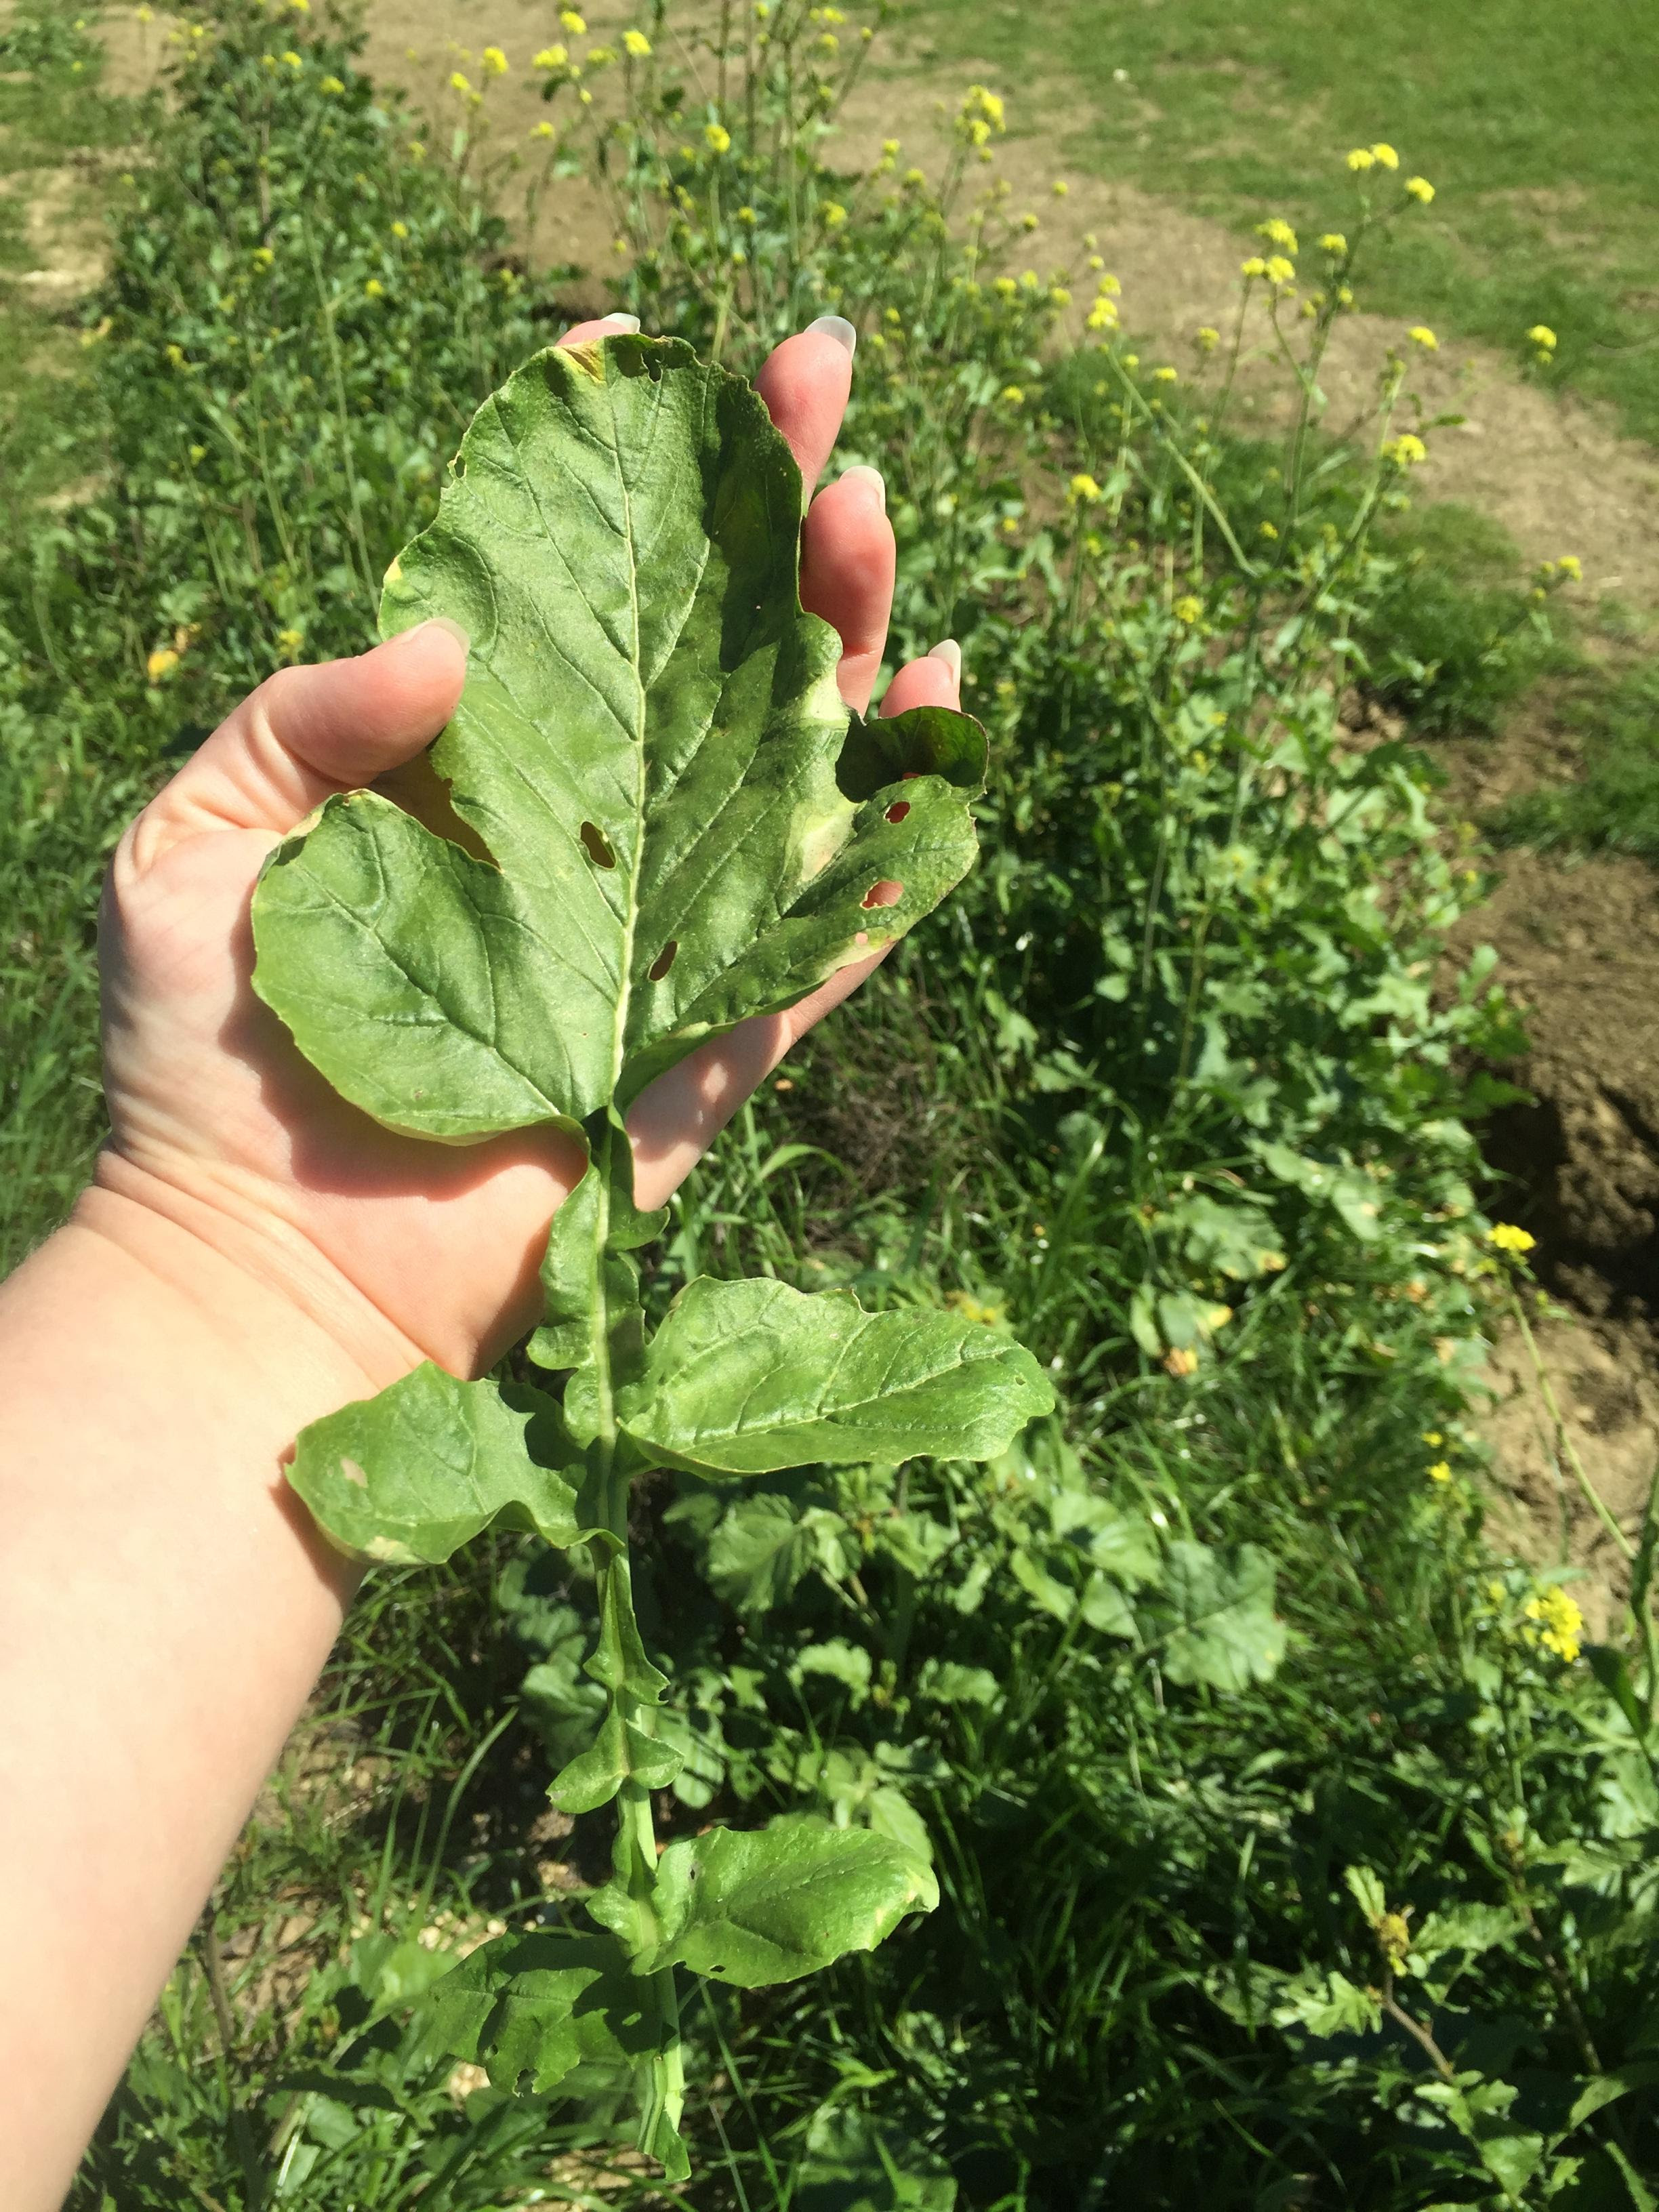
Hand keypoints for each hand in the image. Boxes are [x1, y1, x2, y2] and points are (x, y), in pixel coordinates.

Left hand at [95, 316, 962, 1382]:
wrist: (266, 1280)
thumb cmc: (203, 1070)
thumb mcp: (188, 850)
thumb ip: (294, 722)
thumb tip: (439, 633)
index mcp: (458, 773)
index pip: (552, 594)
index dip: (601, 475)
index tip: (644, 350)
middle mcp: (578, 833)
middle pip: (701, 644)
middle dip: (761, 504)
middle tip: (815, 374)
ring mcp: (660, 931)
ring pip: (786, 753)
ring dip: (841, 624)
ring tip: (867, 503)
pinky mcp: (718, 1038)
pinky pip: (833, 918)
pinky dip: (898, 822)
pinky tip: (939, 698)